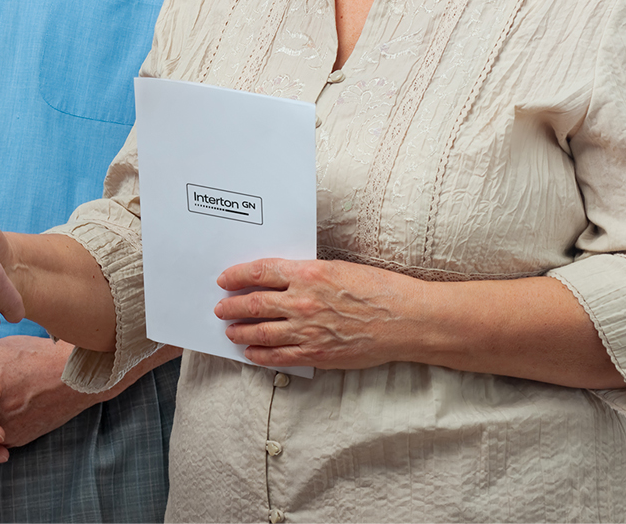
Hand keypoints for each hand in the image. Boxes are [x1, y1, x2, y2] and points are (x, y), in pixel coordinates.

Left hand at [216, 256, 422, 369]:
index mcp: (307, 273)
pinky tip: (251, 353)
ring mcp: (307, 330)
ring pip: (260, 332)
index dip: (236, 276)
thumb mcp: (338, 269)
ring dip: (240, 331)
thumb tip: (278, 280)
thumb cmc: (377, 289)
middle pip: (253, 303)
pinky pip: (278, 356)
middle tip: (220, 308)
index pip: (259, 273)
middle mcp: (302, 301)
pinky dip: (260, 355)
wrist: (405, 320)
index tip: (224, 279)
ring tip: (230, 331)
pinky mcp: (316, 354)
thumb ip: (306, 275)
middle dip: (231, 306)